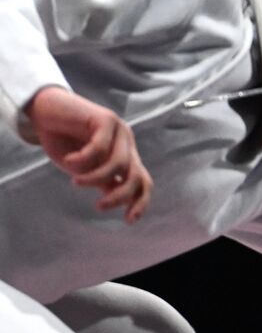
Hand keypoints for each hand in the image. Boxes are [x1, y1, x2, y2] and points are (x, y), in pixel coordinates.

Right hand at [25, 87, 152, 222]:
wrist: (46, 112)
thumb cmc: (63, 141)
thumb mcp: (83, 168)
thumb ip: (100, 180)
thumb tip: (114, 195)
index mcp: (125, 157)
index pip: (143, 183)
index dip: (140, 202)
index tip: (128, 221)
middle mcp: (127, 144)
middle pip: (137, 177)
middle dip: (121, 196)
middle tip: (99, 206)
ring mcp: (119, 130)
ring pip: (119, 164)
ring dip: (96, 178)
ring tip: (76, 181)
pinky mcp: (106, 119)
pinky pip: (100, 147)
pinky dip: (83, 159)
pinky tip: (68, 160)